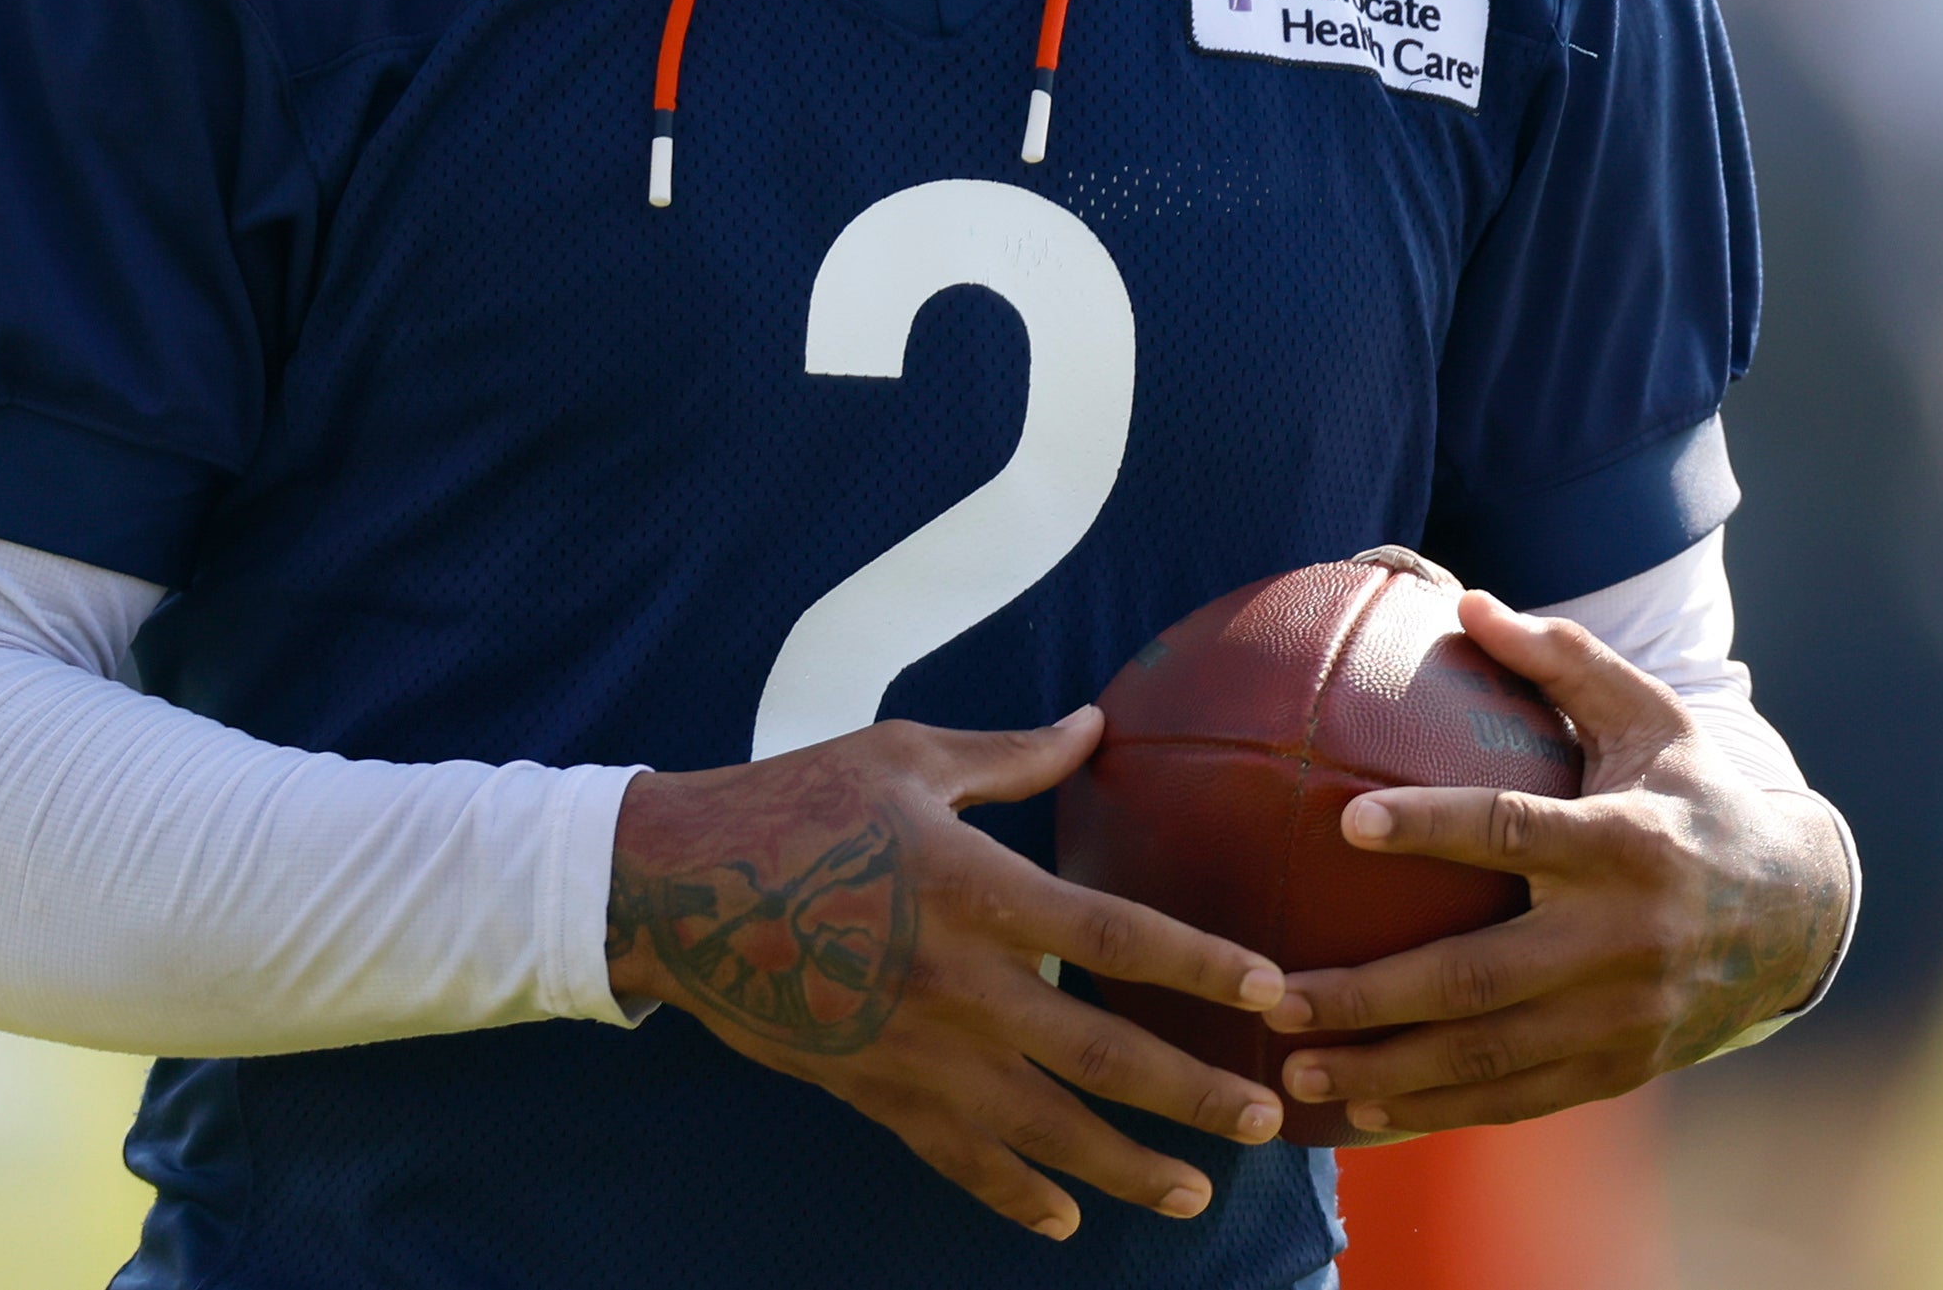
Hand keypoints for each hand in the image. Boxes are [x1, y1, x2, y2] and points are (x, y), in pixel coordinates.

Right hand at [608, 708, 1290, 1239]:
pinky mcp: (874, 1091)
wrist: (676, 889)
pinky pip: (958, 1158)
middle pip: (1099, 1055)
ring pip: (1042, 1129)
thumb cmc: (796, 803)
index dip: (1196, 964)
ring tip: (1193, 1194)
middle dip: (1189, 1094)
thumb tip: (1094, 725)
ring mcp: (915, 1050)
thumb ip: (1012, 754)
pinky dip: (1015, 1194)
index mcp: (974, 888)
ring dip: (1126, 1167)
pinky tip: (1066, 1218)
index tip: (1266, 988)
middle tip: (1265, 1121)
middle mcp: (958, 982)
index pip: (1112, 936)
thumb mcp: (906, 757)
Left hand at [1263, 591, 1852, 1136]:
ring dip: (1385, 1072)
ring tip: (1294, 1071)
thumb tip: (1466, 600)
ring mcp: (1624, 1016)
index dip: (1432, 825)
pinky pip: (1518, 1100)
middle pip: (1479, 976)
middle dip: (1370, 996)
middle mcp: (1624, 938)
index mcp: (1623, 842)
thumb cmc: (1695, 795)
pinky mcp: (1622, 1067)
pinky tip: (1363, 1115)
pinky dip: (1439, 1112)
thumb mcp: (1649, 716)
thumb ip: (1562, 660)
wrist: (1799, 913)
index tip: (1347, 822)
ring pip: (1488, 1057)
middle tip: (1275, 995)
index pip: (1513, 830)